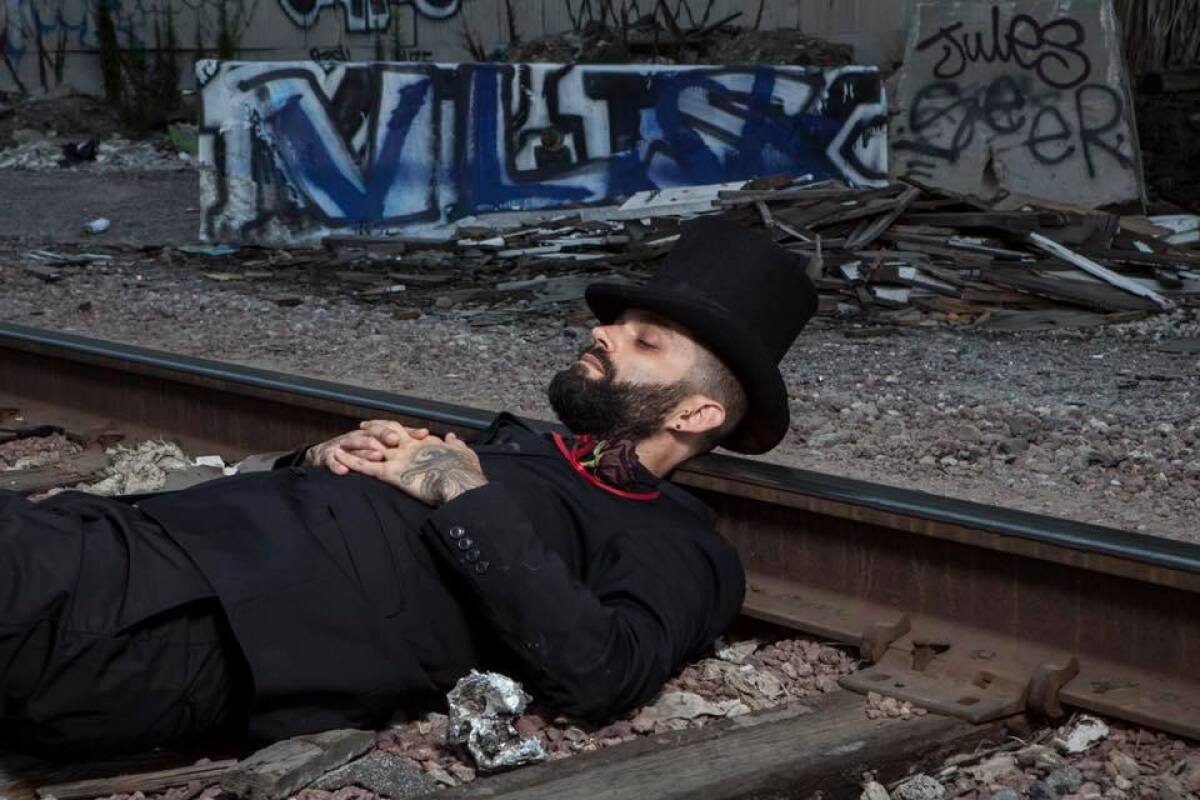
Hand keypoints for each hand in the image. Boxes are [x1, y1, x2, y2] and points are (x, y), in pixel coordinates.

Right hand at [305, 422, 431, 473]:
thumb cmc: (360, 449)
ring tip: (376, 456)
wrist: (326, 453)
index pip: (392, 429)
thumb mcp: (381, 444)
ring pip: (355, 447)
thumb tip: (427, 434)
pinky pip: (331, 461)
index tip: (423, 434)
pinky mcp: (328, 457)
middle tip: (397, 441)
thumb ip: (405, 438)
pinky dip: (336, 465)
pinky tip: (343, 471)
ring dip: (365, 452)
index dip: (407, 431)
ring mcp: (344, 447)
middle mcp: (360, 437)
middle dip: (386, 436)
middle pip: (374, 434)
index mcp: (374, 434)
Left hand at [331, 427, 486, 505]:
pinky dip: (350, 461)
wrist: (462, 483)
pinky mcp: (391, 473)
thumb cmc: (465, 472)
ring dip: (357, 442)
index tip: (389, 426)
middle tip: (363, 424)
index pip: (406, 431)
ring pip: (372, 445)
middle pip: (386, 431)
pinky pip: (365, 466)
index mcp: (426, 443)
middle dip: (375, 427)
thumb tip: (452, 438)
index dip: (395, 428)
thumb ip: (456, 445)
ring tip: (343, 440)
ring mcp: (398, 458)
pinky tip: (338, 457)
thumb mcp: (464, 454)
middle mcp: (409, 446)